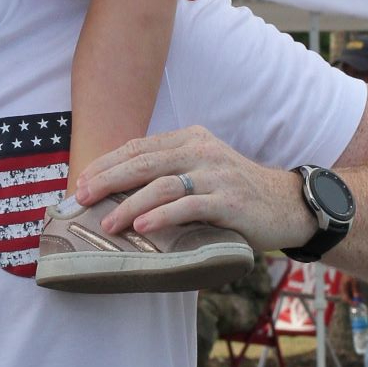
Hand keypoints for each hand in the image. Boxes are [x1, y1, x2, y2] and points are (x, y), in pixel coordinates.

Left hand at [75, 125, 314, 251]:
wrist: (287, 205)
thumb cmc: (236, 193)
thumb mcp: (202, 172)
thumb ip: (169, 173)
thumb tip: (117, 194)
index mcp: (190, 139)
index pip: (138, 147)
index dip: (106, 164)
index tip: (80, 182)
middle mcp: (201, 151)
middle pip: (144, 162)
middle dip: (107, 180)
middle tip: (80, 198)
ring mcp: (216, 175)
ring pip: (162, 184)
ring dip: (129, 204)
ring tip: (106, 223)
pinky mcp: (229, 201)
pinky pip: (189, 207)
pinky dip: (162, 217)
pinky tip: (142, 228)